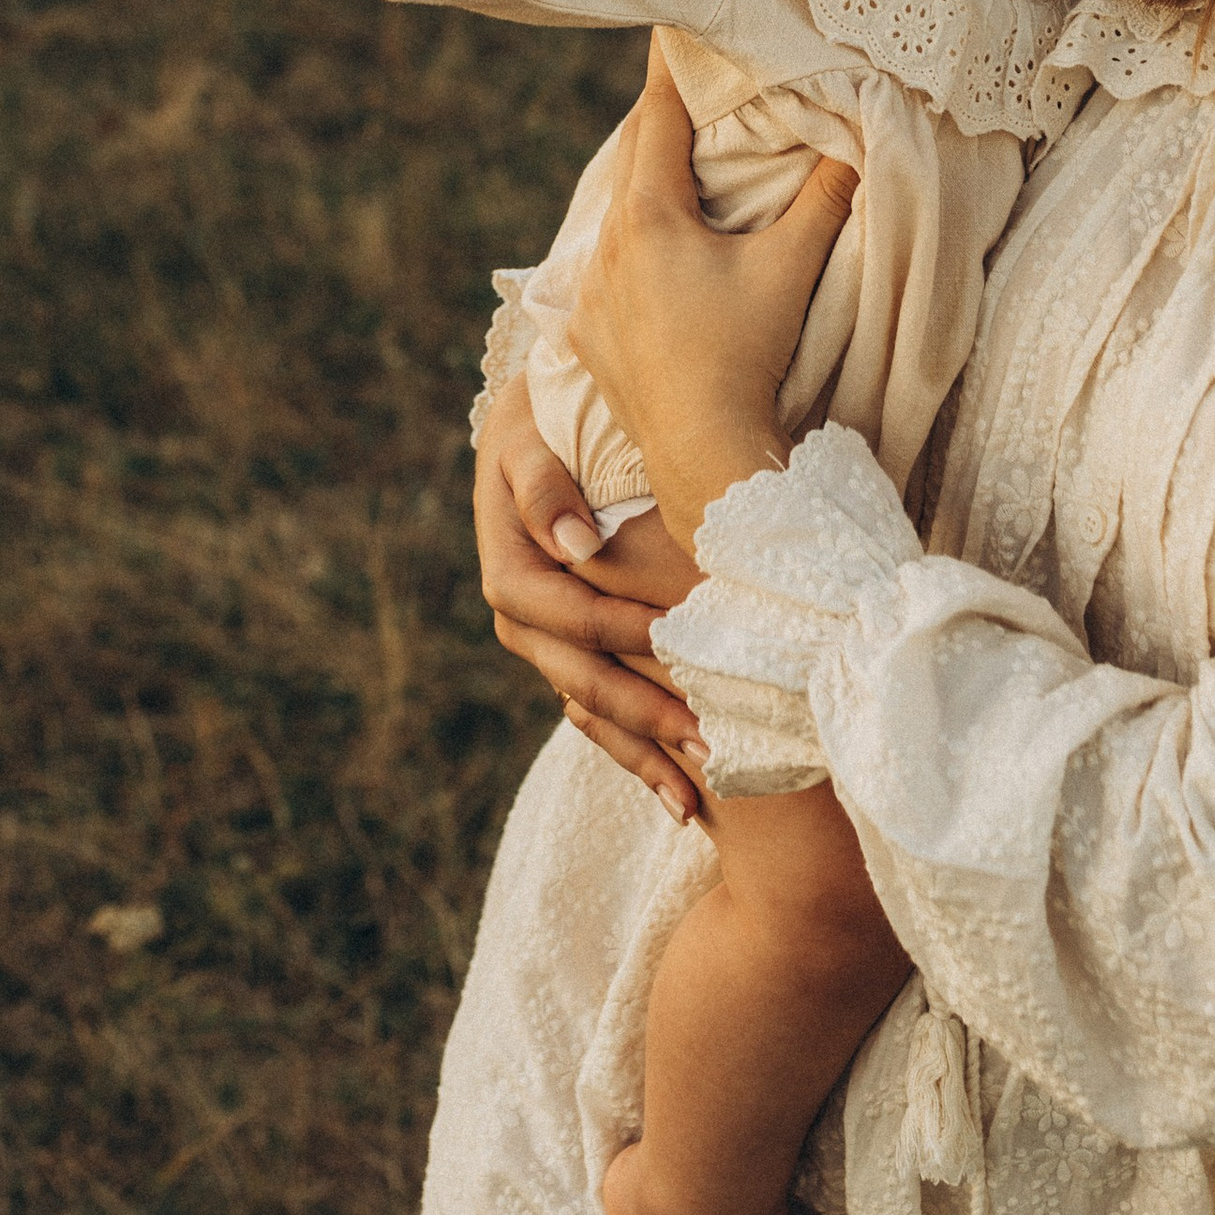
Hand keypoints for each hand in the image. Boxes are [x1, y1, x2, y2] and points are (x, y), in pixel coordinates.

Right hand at [475, 375, 707, 822]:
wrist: (546, 417)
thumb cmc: (548, 414)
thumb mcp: (533, 436)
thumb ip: (547, 486)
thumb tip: (578, 548)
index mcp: (507, 561)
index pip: (555, 609)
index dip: (611, 628)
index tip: (675, 635)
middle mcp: (522, 612)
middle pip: (573, 675)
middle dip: (640, 712)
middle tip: (708, 739)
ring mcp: (549, 640)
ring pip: (589, 708)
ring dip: (644, 752)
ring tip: (703, 791)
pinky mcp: (577, 653)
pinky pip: (602, 714)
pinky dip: (641, 753)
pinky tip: (686, 800)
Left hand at [572, 38, 855, 553]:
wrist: (704, 452)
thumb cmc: (749, 354)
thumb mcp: (793, 267)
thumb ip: (825, 197)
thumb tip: (859, 138)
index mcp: (649, 217)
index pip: (657, 118)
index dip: (670, 71)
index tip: (669, 28)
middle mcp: (606, 248)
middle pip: (629, 161)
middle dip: (657, 122)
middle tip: (680, 86)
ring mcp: (588, 295)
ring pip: (614, 216)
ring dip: (641, 187)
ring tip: (670, 166)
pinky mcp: (585, 336)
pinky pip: (603, 268)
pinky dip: (628, 245)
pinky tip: (649, 253)